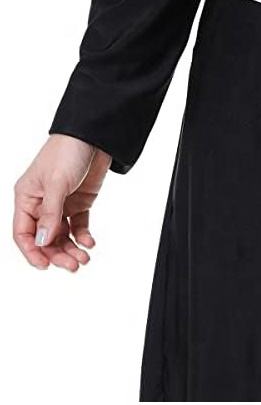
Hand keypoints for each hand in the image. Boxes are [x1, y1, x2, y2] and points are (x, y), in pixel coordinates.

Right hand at [13, 134, 111, 271]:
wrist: (93, 138)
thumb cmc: (67, 153)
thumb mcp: (57, 183)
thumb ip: (51, 213)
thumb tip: (43, 241)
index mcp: (27, 198)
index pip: (23, 232)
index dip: (32, 252)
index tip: (45, 266)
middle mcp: (42, 204)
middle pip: (45, 238)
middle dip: (58, 254)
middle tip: (74, 265)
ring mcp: (62, 204)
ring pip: (62, 235)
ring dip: (72, 249)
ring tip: (84, 259)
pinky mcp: (79, 203)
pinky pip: (78, 225)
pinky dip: (83, 236)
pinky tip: (90, 242)